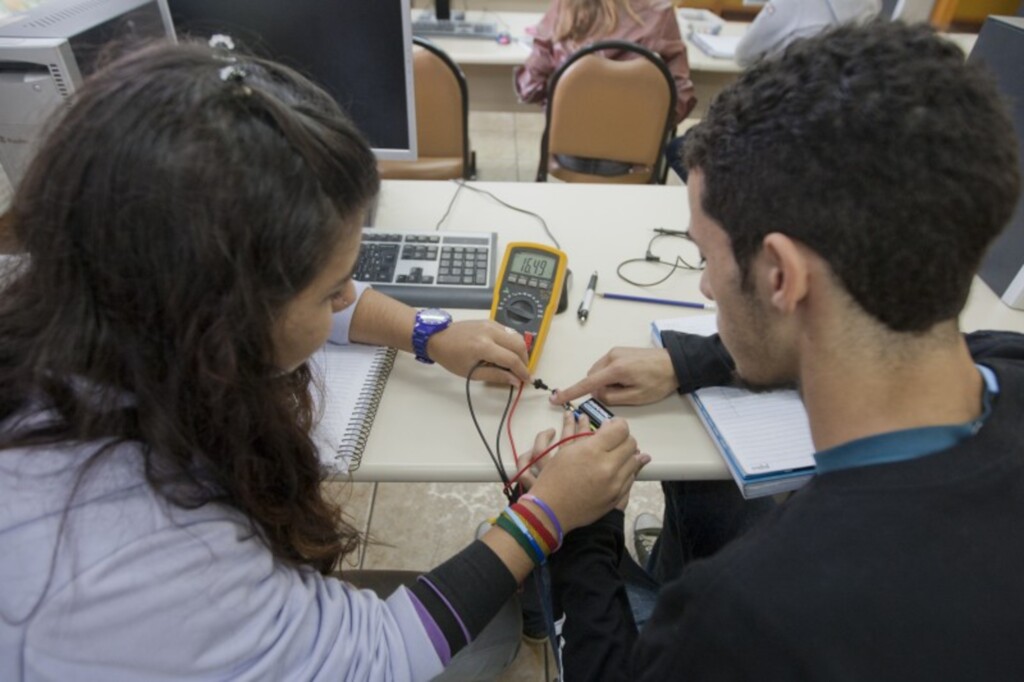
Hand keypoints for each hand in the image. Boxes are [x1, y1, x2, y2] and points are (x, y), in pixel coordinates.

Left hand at [428, 320, 530, 384]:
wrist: (437, 337)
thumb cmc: (451, 358)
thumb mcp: (471, 372)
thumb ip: (496, 376)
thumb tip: (515, 381)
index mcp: (483, 346)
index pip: (511, 359)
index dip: (522, 371)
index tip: (527, 380)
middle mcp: (490, 332)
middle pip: (519, 345)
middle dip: (525, 360)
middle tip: (522, 372)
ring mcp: (491, 324)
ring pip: (516, 336)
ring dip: (520, 350)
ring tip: (516, 363)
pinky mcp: (490, 321)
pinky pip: (508, 332)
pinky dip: (512, 342)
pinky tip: (507, 352)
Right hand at [527, 410, 649, 533]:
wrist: (551, 510)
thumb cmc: (554, 478)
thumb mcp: (568, 450)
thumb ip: (589, 437)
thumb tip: (608, 427)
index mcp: (592, 451)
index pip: (620, 429)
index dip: (618, 423)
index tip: (613, 425)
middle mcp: (607, 466)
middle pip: (630, 443)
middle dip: (624, 438)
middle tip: (615, 438)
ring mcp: (614, 484)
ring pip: (634, 460)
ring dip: (628, 453)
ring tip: (619, 452)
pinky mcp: (617, 497)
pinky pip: (631, 477)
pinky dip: (627, 469)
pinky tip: (620, 467)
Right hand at [550, 347, 677, 405]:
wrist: (676, 363)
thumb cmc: (659, 381)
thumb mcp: (637, 397)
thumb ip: (612, 398)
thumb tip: (598, 394)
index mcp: (616, 369)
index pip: (587, 384)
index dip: (570, 393)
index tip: (555, 399)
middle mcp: (611, 357)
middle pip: (592, 377)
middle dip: (599, 389)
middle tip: (621, 394)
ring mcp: (615, 352)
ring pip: (598, 372)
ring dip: (605, 382)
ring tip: (627, 385)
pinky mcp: (619, 351)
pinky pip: (605, 366)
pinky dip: (610, 375)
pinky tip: (627, 378)